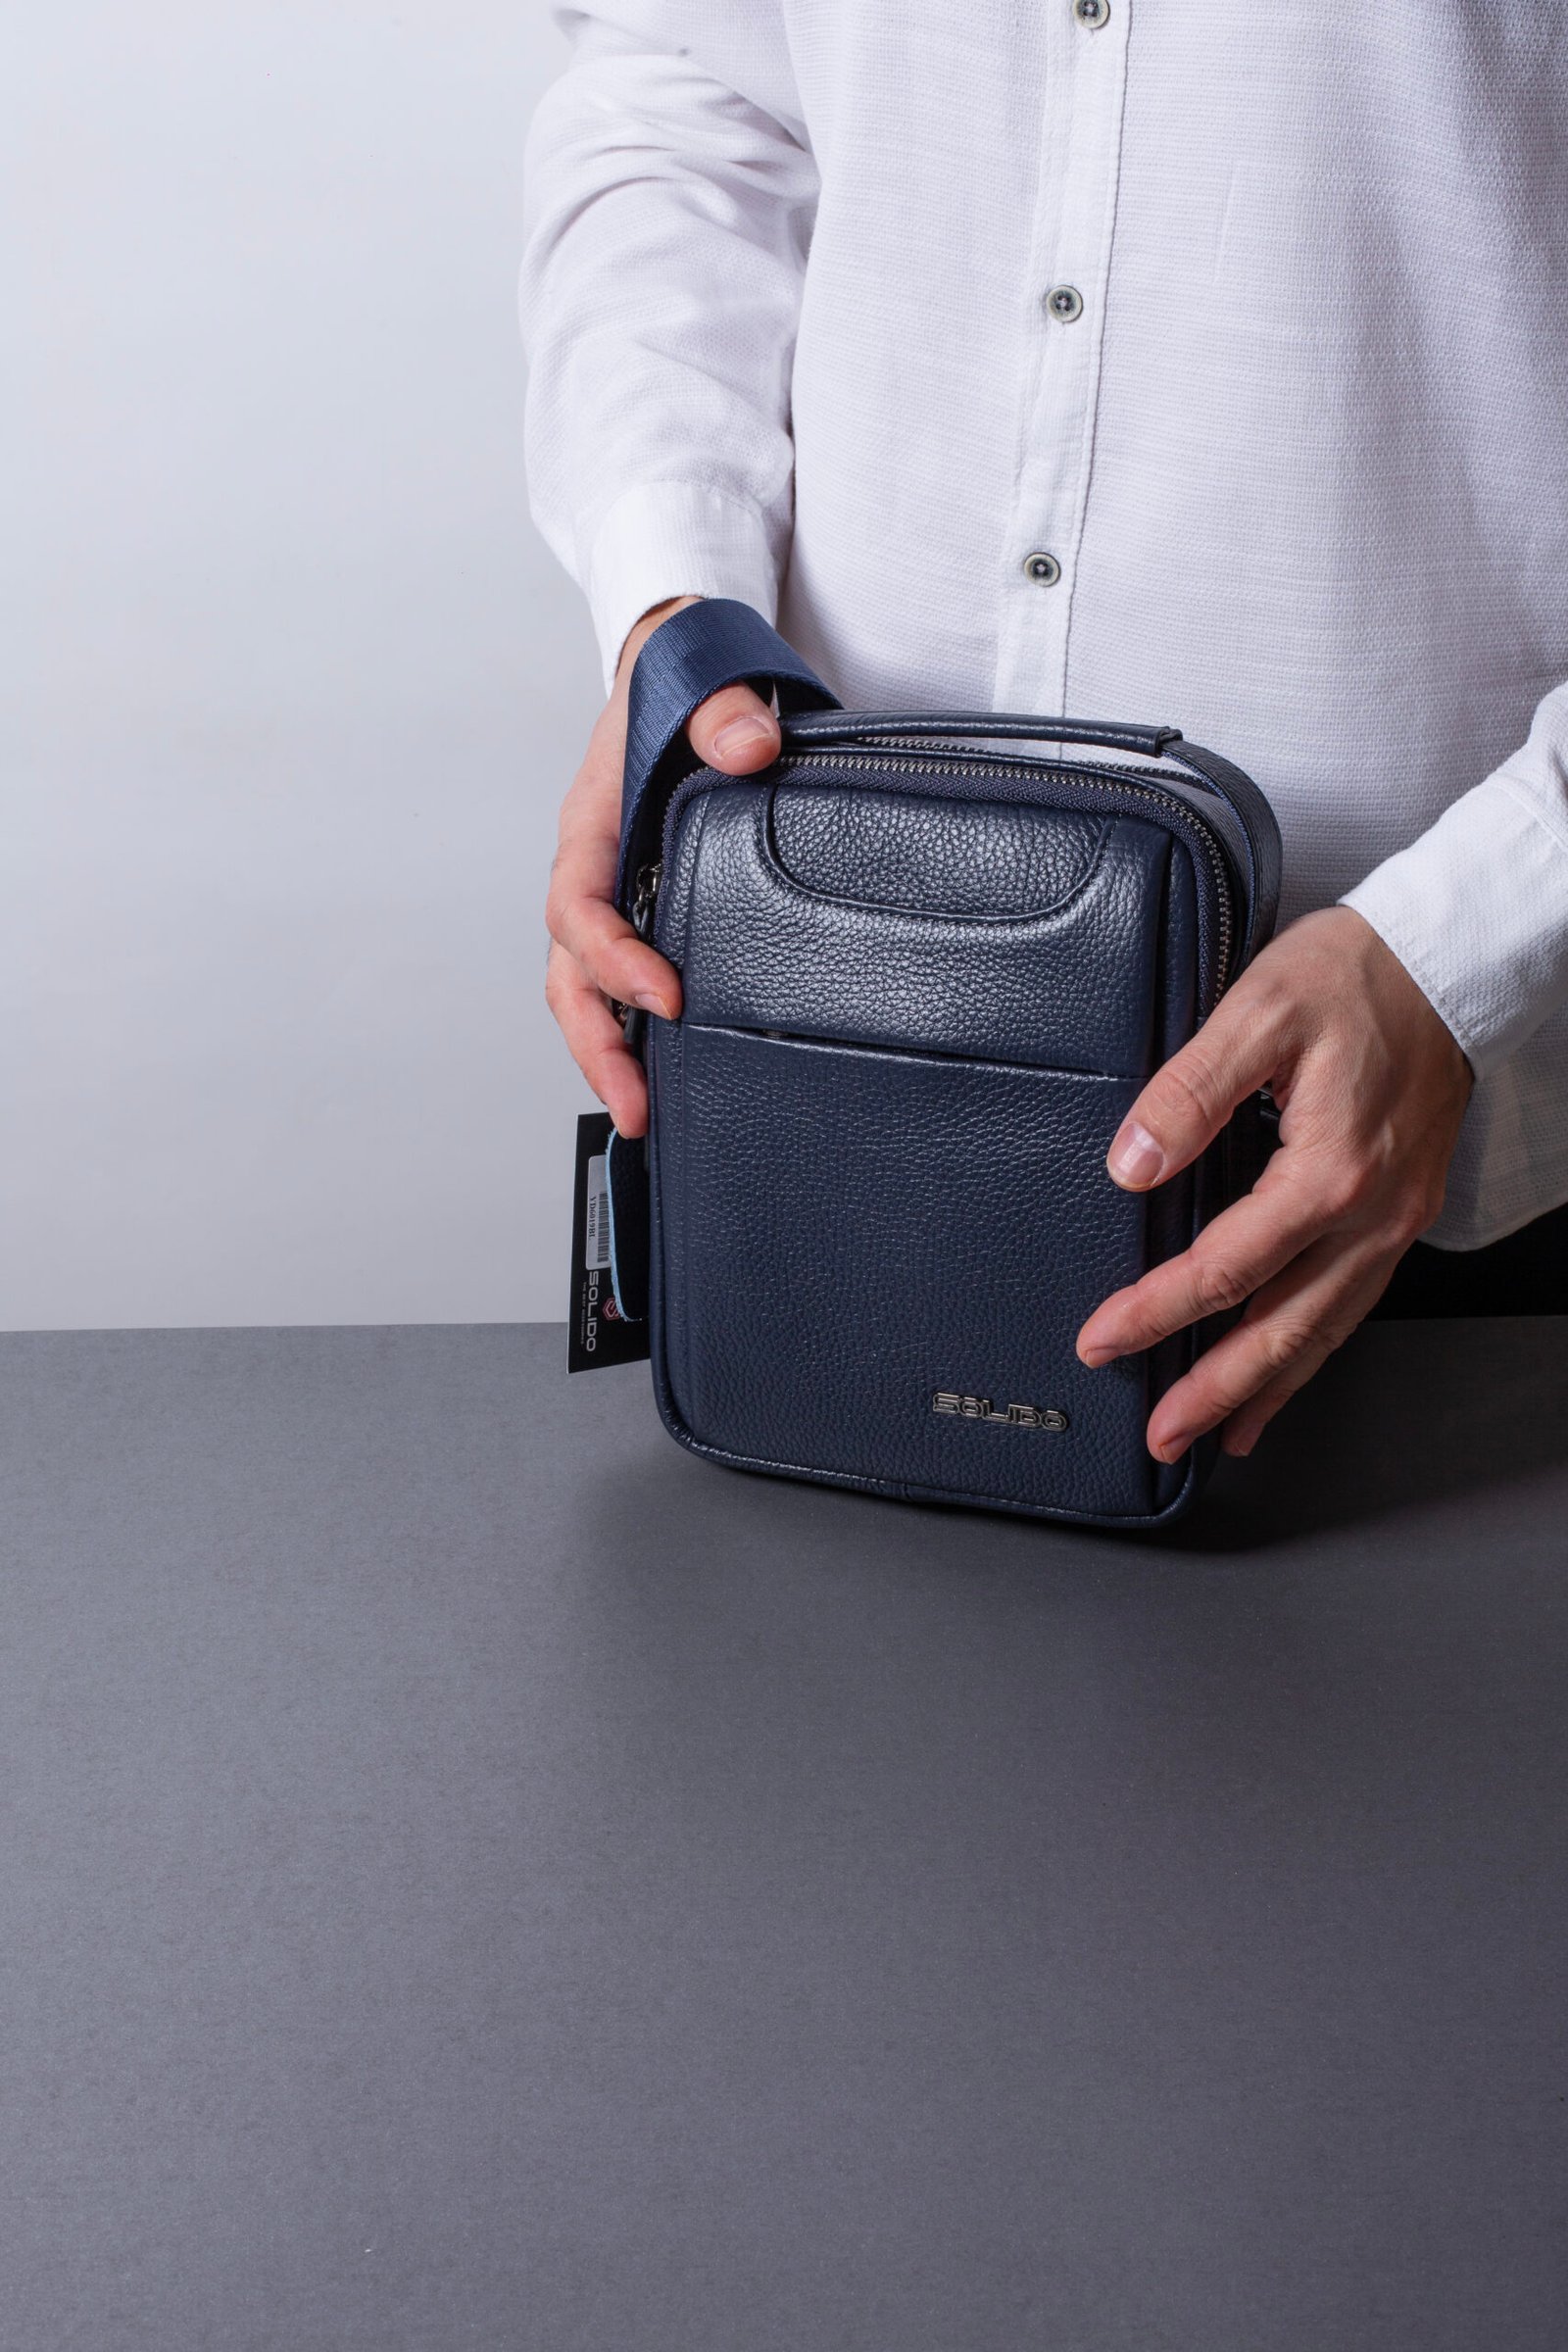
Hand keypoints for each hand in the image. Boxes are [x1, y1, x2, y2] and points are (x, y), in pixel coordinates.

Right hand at [544, 595, 780, 1136]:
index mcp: (593, 822)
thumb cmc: (682, 685)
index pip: (581, 902)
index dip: (612, 956)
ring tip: (646, 1117)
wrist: (684, 678)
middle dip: (596, 1044)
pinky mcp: (644, 918)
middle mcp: (592, 873)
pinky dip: (635, 1037)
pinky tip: (672, 1079)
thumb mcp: (705, 680)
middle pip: (570, 975)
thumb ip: (726, 711)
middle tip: (637, 1105)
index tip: (666, 995)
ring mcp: (614, 901)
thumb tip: (749, 748)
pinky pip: (623, 987)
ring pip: (587, 993)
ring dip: (609, 1056)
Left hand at [1074, 905, 1474, 1459]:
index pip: (1222, 1268)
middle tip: (1160, 1435)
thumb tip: (1133, 1162)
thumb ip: (1189, 1090)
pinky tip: (1283, 1373)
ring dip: (1266, 1389)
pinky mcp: (1400, 1213)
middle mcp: (1369, 1212)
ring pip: (1324, 1330)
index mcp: (1326, 1170)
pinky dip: (1311, 1351)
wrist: (1447, 960)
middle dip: (1215, 1391)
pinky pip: (1351, 1304)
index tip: (1102, 1340)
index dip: (1155, 1312)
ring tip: (1217, 1434)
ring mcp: (1392, 1220)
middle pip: (1281, 1328)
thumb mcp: (1257, 1010)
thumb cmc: (1356, 977)